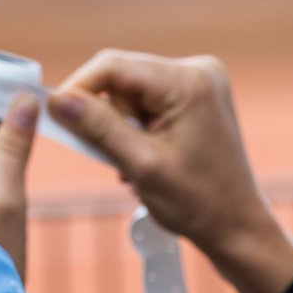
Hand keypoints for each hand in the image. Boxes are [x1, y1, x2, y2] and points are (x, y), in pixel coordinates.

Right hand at [47, 50, 292, 292]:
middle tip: (115, 158)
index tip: (56, 117)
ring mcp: (200, 82)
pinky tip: (148, 158)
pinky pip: (148, 102)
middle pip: (121, 78)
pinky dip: (138, 129)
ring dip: (122, 128)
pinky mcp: (196, 97)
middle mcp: (198, 70)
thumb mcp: (140, 165)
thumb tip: (57, 99)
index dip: (78, 89)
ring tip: (136, 166)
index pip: (113, 66)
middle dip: (107, 117)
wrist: (236, 226)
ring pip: (131, 92)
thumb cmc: (198, 203)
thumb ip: (98, 127)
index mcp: (189, 81)